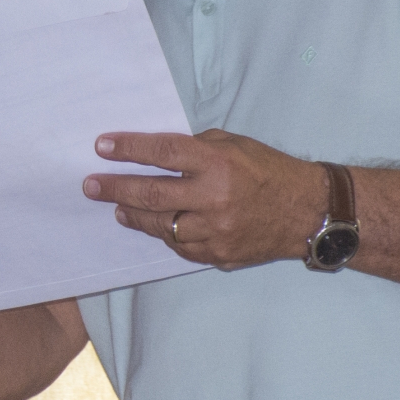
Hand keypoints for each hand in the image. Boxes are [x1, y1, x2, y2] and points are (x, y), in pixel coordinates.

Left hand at [82, 130, 325, 270]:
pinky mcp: (219, 254)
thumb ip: (196, 149)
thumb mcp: (235, 145)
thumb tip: (156, 155)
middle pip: (152, 193)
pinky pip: (180, 246)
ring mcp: (216, 230)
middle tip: (91, 185)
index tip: (102, 147)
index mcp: (218, 163)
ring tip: (117, 207)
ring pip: (160, 225)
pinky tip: (152, 225)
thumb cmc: (270, 171)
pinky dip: (165, 234)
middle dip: (115, 188)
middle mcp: (214, 197)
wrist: (308, 211)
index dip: (129, 149)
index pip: (162, 152)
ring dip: (134, 215)